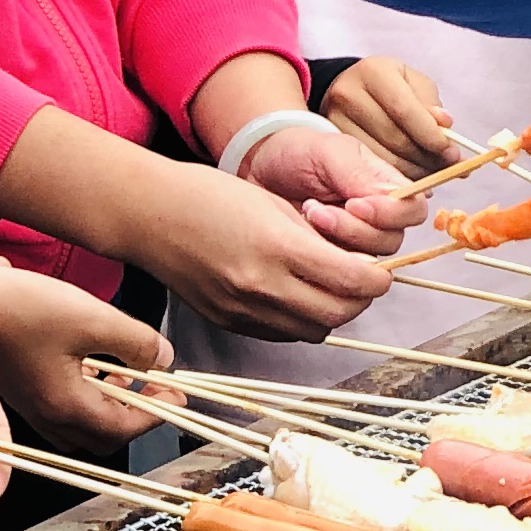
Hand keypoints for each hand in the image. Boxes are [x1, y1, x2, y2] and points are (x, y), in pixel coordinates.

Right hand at [0, 259, 176, 444]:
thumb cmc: (17, 307)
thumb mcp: (91, 316)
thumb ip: (135, 342)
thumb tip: (162, 360)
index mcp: (65, 405)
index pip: (125, 429)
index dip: (157, 413)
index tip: (177, 393)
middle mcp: (44, 415)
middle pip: (102, 436)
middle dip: (135, 414)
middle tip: (154, 385)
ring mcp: (26, 405)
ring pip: (79, 422)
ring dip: (108, 404)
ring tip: (124, 370)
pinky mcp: (15, 388)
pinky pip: (59, 406)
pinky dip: (83, 393)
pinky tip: (87, 360)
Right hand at [133, 154, 400, 339]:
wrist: (148, 215)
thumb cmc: (208, 195)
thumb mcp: (273, 204)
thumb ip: (315, 237)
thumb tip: (353, 262)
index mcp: (278, 247)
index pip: (351, 281)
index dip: (377, 279)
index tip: (381, 271)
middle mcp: (261, 287)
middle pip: (338, 314)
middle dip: (360, 300)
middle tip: (362, 280)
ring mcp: (242, 311)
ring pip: (313, 331)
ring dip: (331, 313)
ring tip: (328, 287)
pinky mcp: (228, 323)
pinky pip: (281, 334)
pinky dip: (299, 320)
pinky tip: (295, 296)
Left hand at [239, 118, 428, 254]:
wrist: (261, 170)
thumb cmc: (299, 153)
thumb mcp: (329, 152)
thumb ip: (359, 174)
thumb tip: (392, 198)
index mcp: (386, 187)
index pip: (413, 210)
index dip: (390, 214)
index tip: (355, 203)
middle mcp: (378, 217)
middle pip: (393, 240)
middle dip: (356, 229)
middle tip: (320, 209)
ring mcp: (356, 241)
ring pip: (370, 260)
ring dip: (337, 239)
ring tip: (309, 213)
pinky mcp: (334, 258)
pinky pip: (342, 270)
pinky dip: (323, 254)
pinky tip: (304, 231)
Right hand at [323, 54, 460, 177]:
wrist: (350, 89)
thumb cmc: (390, 86)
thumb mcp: (414, 84)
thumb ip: (431, 104)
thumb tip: (445, 125)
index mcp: (374, 72)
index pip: (405, 110)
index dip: (430, 135)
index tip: (452, 152)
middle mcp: (348, 93)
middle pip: (394, 138)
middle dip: (427, 158)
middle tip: (449, 167)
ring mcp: (335, 120)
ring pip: (382, 159)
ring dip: (414, 172)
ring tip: (433, 172)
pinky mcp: (332, 142)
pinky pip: (368, 169)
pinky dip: (395, 177)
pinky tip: (411, 175)